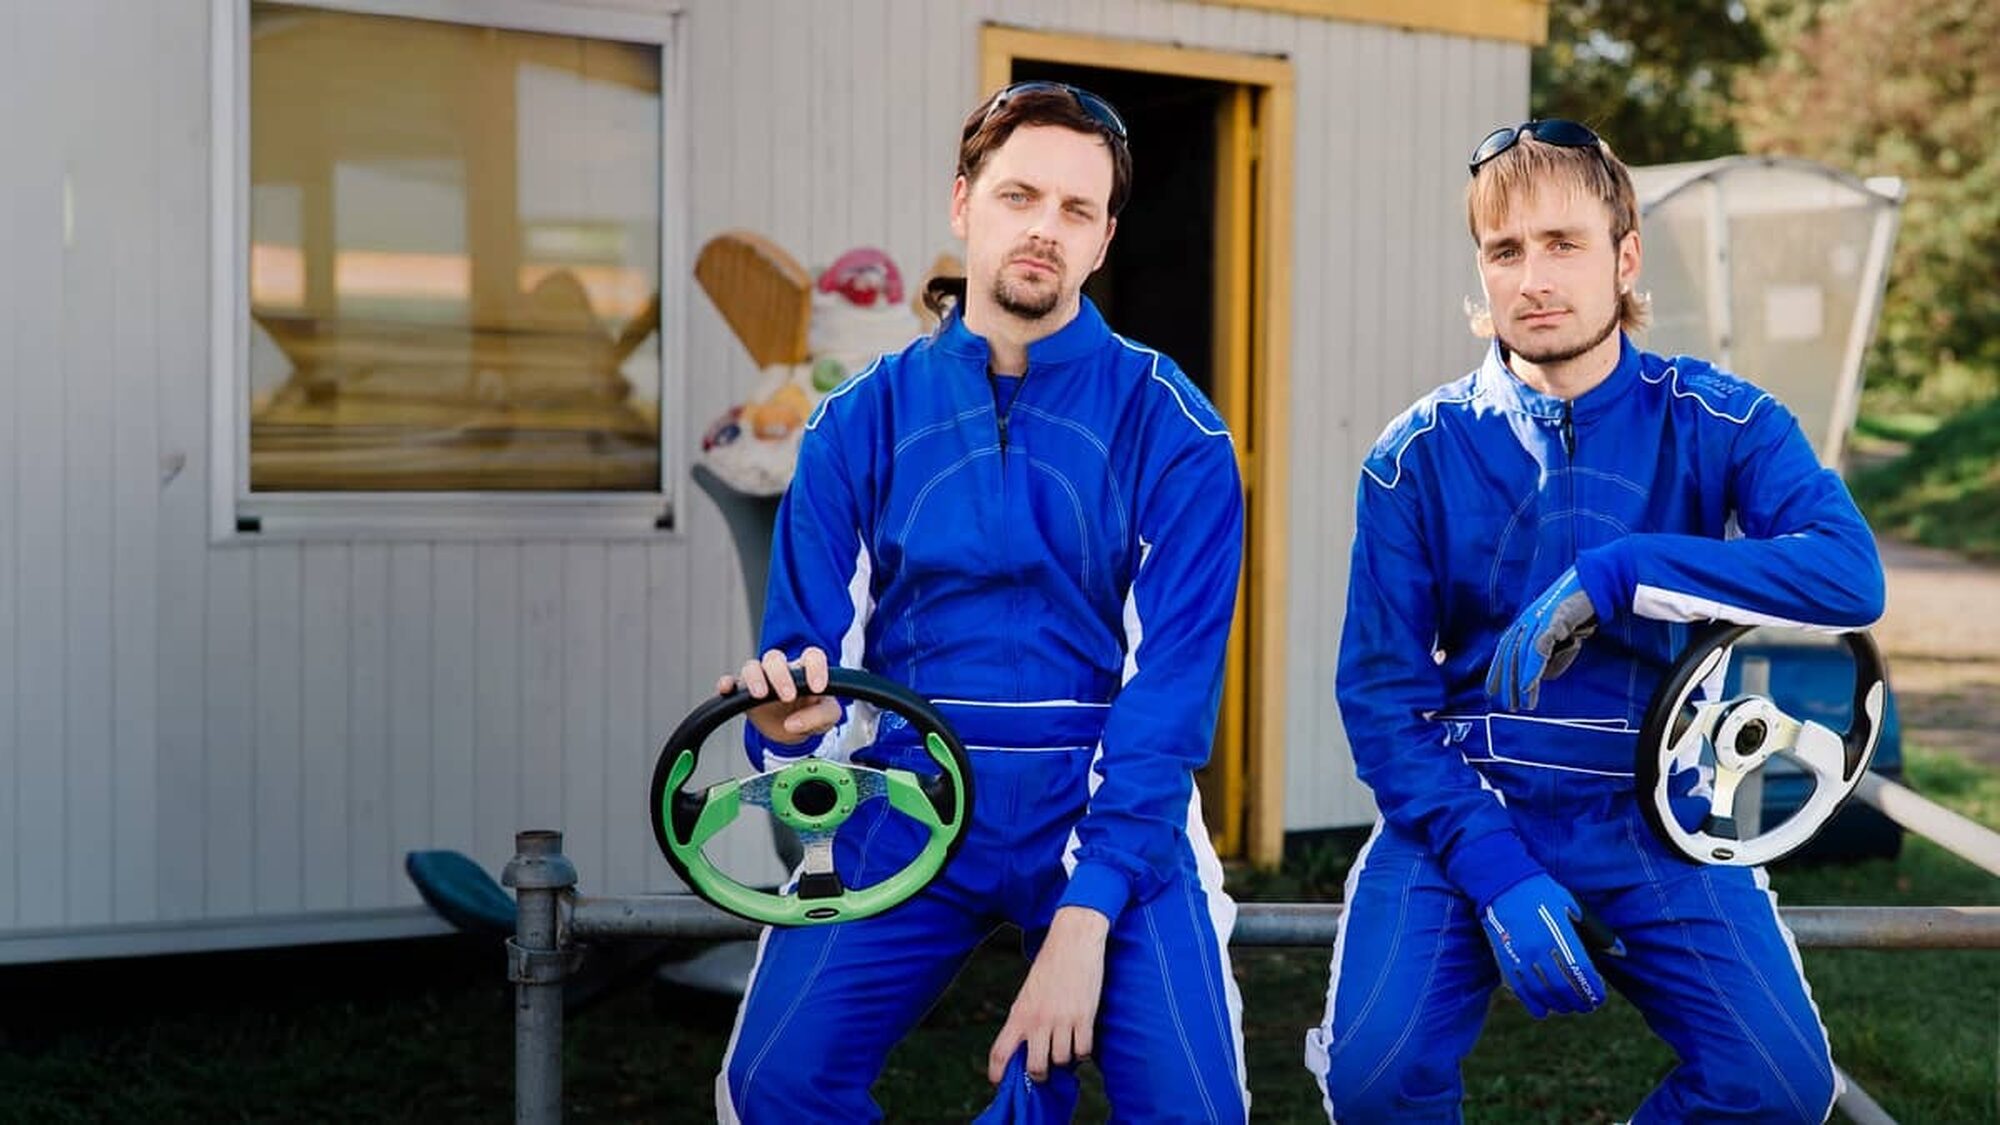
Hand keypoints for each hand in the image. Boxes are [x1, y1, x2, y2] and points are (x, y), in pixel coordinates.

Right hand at [717, 647, 838, 744]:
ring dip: (755, 678)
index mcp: (805, 671)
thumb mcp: (827, 718)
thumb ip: (820, 717)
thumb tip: (794, 723)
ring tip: (760, 695)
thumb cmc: (811, 715)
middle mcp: (781, 671)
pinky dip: (727, 683)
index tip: (817, 688)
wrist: (792, 730)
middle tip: (788, 697)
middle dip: (780, 675)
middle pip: (775, 658)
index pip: (811, 656)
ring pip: (752, 666)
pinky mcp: (743, 693)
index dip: (815, 668)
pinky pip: (732, 682)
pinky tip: (727, 689)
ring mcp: (761, 680)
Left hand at [987, 906, 1107, 1083]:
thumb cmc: (1049, 968)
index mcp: (1019, 1014)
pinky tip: (1081, 1040)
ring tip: (1066, 1047)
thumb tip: (1027, 1050)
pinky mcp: (1084, 1017)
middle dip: (1040, 1074)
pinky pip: (1084, 1050)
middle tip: (1044, 1070)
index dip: (997, 1073)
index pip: (1001, 1052)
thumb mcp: (1028, 994)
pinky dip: (1083, 1052)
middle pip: (1035, 1067)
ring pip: (1062, 1060)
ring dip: (1065, 1060)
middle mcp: (1038, 1020)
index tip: (999, 1083)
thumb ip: (1025, 1021)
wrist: (1072, 942)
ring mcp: (1062, 1020)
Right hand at [1479, 874, 1609, 1018]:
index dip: (1593, 989)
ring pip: (1543, 992)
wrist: (1501, 882)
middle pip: (1564, 987)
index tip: (1600, 997)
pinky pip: (1521, 990)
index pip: (1582, 971)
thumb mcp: (1572, 905)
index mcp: (1560, 933)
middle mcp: (1540, 948)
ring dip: (1559, 1005)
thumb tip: (1621, 951)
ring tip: (1568, 1007)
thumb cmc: (1541, 892)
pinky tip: (1543, 1011)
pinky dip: (1533, 1004)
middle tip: (1587, 1006)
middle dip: (1579, 1001)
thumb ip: (1596, 931)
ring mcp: (1521, 956)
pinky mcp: (1505, 959)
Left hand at [1486, 565, 1597, 710]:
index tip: (1491, 691)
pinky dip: (1534, 667)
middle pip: (1512, 655)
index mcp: (1525, 622)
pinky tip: (1531, 683)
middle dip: (1509, 682)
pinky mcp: (1553, 620)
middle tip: (1508, 705)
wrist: (1593, 583)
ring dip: (1522, 680)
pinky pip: (1540, 648)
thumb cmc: (1576, 607)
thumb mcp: (1560, 633)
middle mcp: (1527, 620)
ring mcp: (1538, 619)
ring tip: (1522, 702)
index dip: (1498, 670)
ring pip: (1524, 655)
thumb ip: (1549, 653)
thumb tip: (1541, 677)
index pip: (1506, 650)